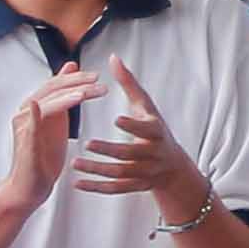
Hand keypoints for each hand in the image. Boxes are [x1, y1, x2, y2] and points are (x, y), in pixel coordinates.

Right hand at [0, 69, 87, 213]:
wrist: (30, 186)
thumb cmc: (44, 155)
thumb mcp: (58, 121)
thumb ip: (64, 97)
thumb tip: (71, 67)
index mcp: (37, 107)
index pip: (56, 84)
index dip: (75, 78)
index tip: (98, 75)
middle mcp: (26, 113)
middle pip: (51, 90)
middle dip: (74, 83)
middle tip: (97, 79)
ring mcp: (24, 128)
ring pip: (45, 105)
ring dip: (65, 97)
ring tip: (85, 93)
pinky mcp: (25, 144)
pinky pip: (29, 127)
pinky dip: (33, 115)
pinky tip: (37, 105)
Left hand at [71, 62, 207, 220]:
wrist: (173, 166)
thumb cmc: (155, 129)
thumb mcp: (147, 106)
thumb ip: (129, 84)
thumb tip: (112, 58)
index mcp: (156, 132)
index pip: (146, 130)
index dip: (133, 126)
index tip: (116, 120)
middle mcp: (153, 155)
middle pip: (130, 154)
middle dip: (109, 150)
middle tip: (87, 144)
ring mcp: (145, 173)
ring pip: (120, 174)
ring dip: (98, 170)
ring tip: (75, 163)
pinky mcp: (136, 186)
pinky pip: (115, 189)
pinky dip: (97, 188)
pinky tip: (78, 183)